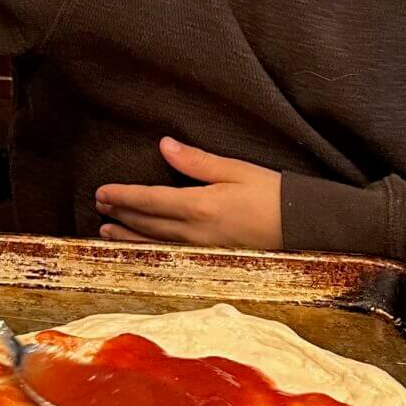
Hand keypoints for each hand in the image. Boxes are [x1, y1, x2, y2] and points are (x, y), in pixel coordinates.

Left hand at [94, 136, 282, 250]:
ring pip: (157, 243)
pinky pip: (173, 254)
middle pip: (148, 224)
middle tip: (98, 206)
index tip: (101, 192)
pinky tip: (143, 248)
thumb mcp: (237, 170)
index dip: (123, 196)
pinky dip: (151, 250)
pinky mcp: (214, 259)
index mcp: (201, 206)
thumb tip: (164, 146)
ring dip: (130, 236)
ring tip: (107, 230)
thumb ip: (197, 161)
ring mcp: (204, 249)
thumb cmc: (275, 195)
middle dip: (121, 214)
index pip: (150, 201)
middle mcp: (197, 232)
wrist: (307, 229)